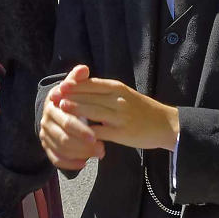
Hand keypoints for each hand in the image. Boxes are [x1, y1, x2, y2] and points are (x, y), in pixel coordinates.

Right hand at [41, 65, 105, 169]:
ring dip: (80, 153)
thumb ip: (79, 80)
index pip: (66, 120)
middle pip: (62, 136)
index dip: (80, 129)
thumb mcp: (75, 87)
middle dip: (82, 144)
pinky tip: (84, 163)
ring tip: (99, 153)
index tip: (97, 135)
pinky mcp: (47, 147)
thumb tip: (84, 69)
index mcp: (52, 105)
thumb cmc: (73, 97)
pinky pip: (56, 158)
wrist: (60, 107)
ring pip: (61, 149)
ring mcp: (45, 134)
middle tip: (101, 149)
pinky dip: (69, 163)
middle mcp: (45, 120)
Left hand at [55, 76, 177, 150]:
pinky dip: (87, 133)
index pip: (91, 84)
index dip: (73, 85)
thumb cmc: (142, 110)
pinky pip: (100, 132)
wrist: (165, 124)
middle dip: (69, 96)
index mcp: (117, 88)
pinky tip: (75, 134)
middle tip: (52, 98)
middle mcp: (118, 100)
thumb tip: (81, 89)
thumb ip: (105, 92)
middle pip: (89, 96)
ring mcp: (120, 116)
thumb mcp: (124, 95)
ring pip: (92, 111)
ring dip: (75, 110)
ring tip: (61, 110)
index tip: (58, 86)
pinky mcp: (121, 133)